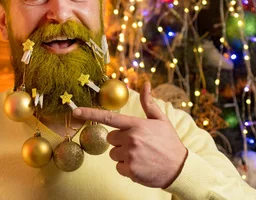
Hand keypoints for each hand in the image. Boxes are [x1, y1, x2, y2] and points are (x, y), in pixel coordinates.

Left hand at [73, 81, 187, 188]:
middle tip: (137, 144)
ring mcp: (130, 155)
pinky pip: (119, 167)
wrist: (180, 169)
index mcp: (136, 125)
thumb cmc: (169, 142)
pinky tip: (141, 166)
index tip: (75, 111)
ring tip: (141, 156)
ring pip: (114, 154)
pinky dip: (127, 168)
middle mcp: (131, 139)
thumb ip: (149, 103)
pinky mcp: (130, 170)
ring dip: (124, 155)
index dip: (90, 114)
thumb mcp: (161, 120)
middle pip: (111, 138)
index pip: (109, 118)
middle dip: (120, 141)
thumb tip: (146, 84)